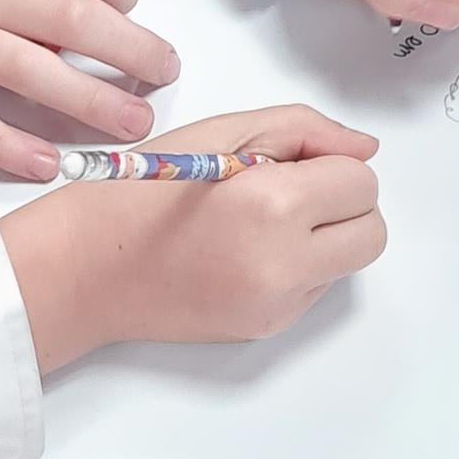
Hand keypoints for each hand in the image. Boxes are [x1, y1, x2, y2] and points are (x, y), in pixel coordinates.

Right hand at [0, 105, 384, 369]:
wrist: (87, 269)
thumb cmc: (142, 192)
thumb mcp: (221, 131)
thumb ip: (303, 130)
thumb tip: (364, 148)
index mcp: (274, 205)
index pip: (361, 182)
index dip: (330, 163)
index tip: (289, 161)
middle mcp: (285, 264)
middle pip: (371, 232)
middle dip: (342, 204)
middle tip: (288, 189)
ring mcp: (278, 305)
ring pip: (348, 262)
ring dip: (325, 236)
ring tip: (261, 221)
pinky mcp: (267, 328)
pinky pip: (314, 288)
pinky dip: (297, 265)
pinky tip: (245, 250)